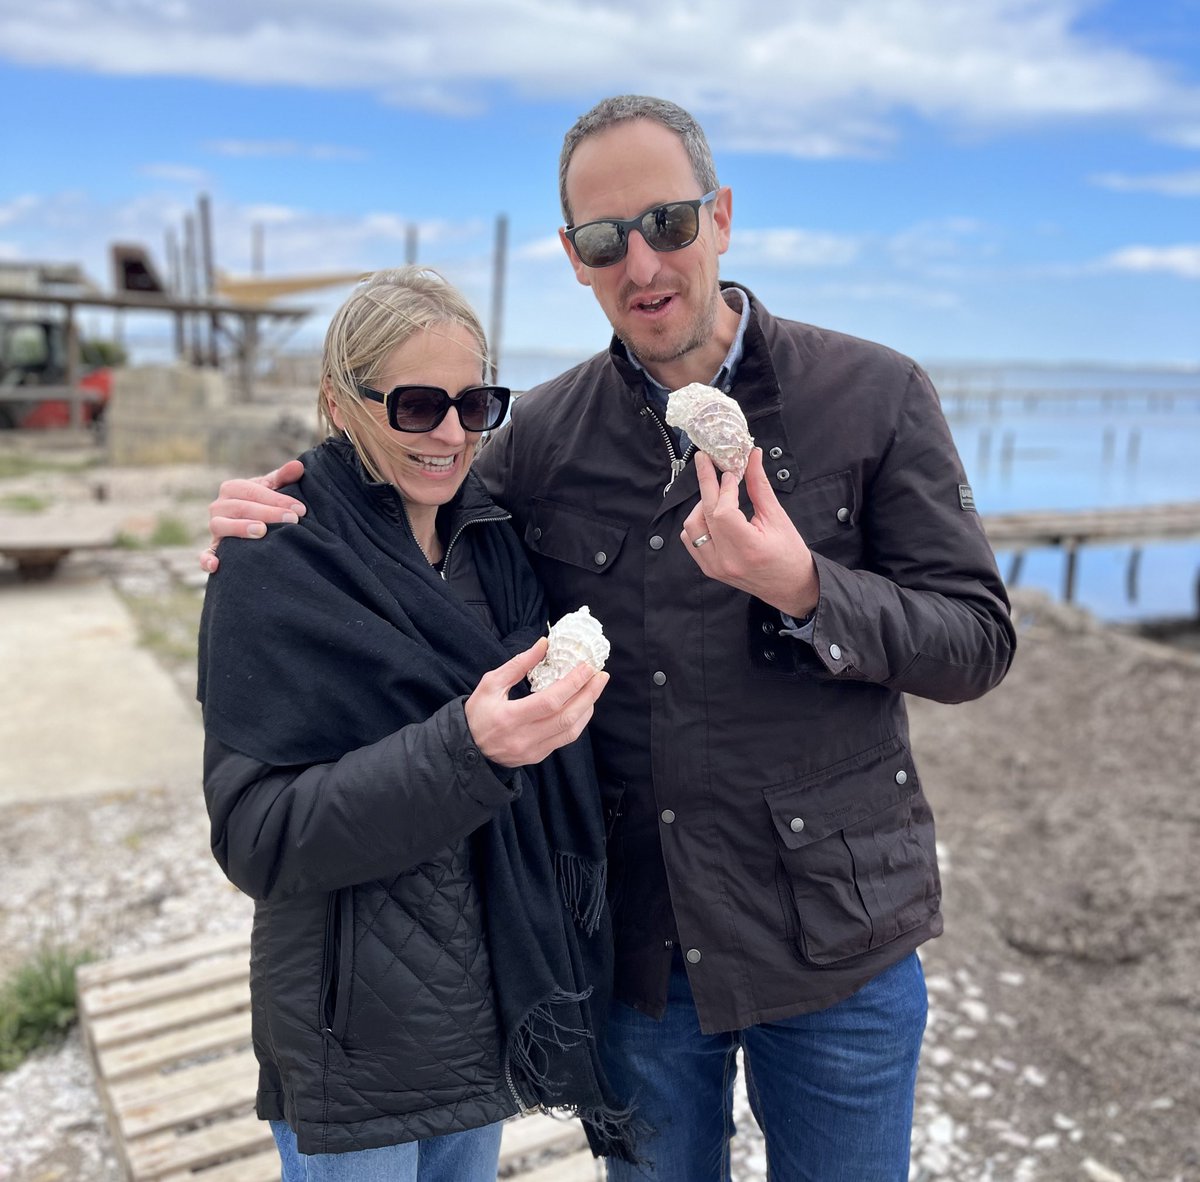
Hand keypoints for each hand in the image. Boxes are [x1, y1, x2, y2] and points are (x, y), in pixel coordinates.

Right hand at [200, 459, 307, 572]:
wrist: (250, 523)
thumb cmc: (264, 503)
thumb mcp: (272, 489)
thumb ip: (283, 478)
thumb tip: (298, 466)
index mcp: (232, 488)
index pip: (253, 491)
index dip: (277, 499)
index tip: (301, 509)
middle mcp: (219, 506)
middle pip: (241, 507)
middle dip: (268, 513)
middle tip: (292, 520)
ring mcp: (214, 527)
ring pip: (221, 526)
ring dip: (239, 528)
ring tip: (261, 531)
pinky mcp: (212, 548)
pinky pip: (205, 554)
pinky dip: (207, 559)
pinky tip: (216, 565)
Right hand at [465, 638, 608, 767]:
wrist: (466, 750)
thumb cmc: (477, 714)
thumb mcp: (490, 684)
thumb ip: (518, 664)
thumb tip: (543, 644)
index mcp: (510, 717)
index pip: (551, 701)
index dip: (573, 684)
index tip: (587, 667)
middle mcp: (524, 737)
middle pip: (567, 717)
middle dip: (588, 694)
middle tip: (601, 676)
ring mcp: (532, 750)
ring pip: (570, 731)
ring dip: (587, 708)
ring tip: (594, 689)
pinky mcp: (537, 757)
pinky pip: (564, 740)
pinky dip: (578, 722)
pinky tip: (582, 706)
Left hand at [680, 448, 819, 616]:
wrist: (789, 586)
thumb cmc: (789, 554)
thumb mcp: (778, 518)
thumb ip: (759, 486)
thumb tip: (752, 457)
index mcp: (748, 548)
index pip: (723, 512)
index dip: (723, 488)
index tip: (730, 472)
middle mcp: (727, 560)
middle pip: (704, 515)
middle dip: (705, 483)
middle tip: (704, 460)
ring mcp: (714, 567)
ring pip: (692, 527)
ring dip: (700, 505)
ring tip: (716, 495)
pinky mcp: (709, 569)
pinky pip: (691, 540)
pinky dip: (697, 523)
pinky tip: (711, 514)